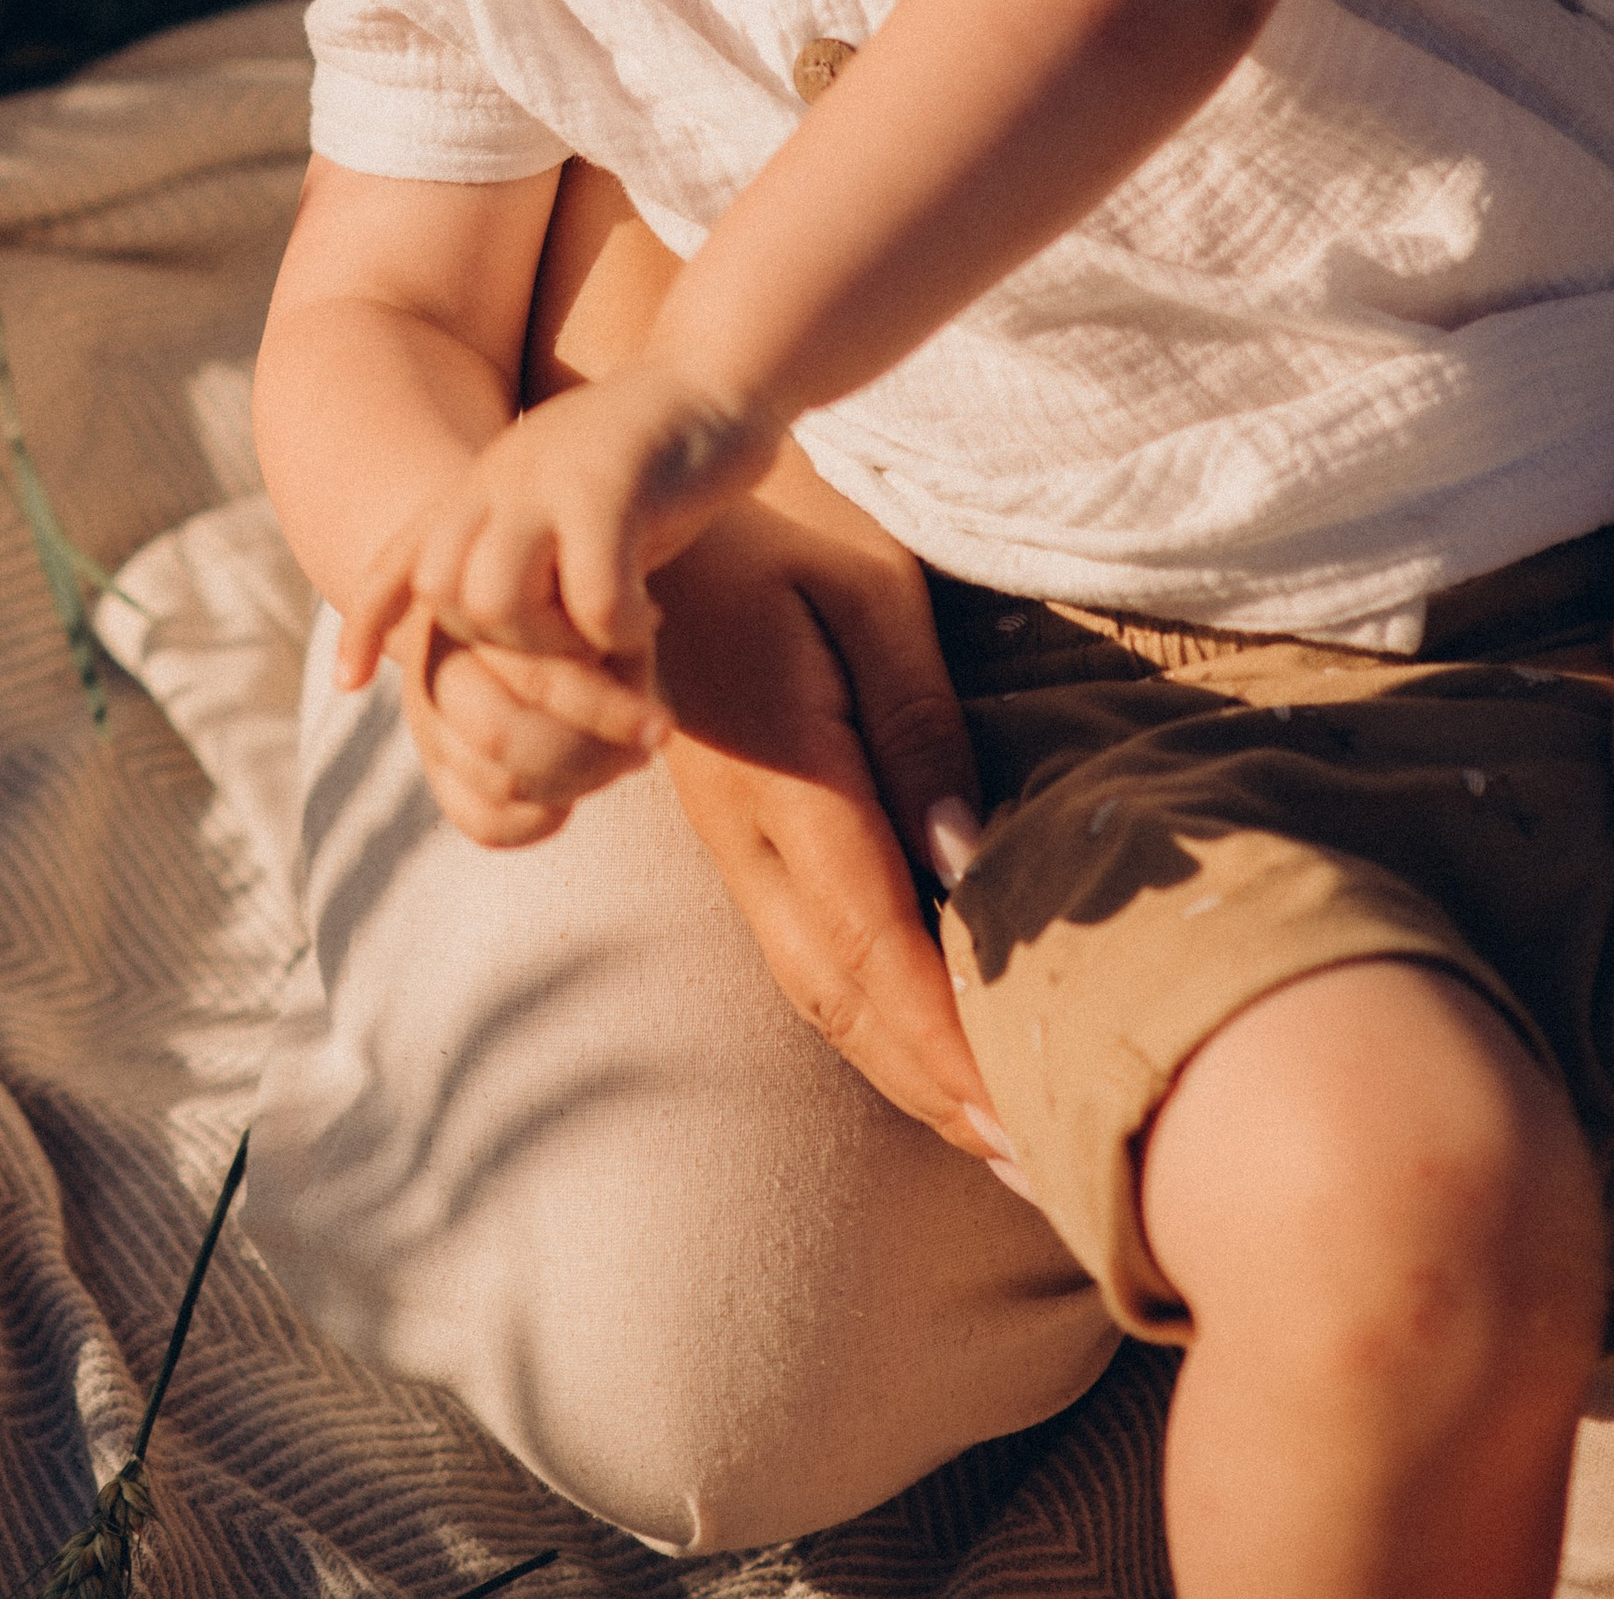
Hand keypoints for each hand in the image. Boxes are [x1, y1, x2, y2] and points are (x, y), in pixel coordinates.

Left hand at [334, 363, 768, 688]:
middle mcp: (499, 482)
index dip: (366, 620)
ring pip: (496, 602)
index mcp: (481, 489)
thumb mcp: (562, 505)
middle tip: (575, 655)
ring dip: (557, 648)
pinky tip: (651, 618)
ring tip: (610, 640)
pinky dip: (619, 629)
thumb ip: (524, 558)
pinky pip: (589, 597)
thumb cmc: (644, 464)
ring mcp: (548, 482)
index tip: (347, 680)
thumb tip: (500, 641)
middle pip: (446, 597)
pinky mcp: (608, 488)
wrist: (714, 383)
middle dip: (504, 652)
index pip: (398, 559)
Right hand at [399, 605, 667, 849]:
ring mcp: (428, 719)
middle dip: (588, 757)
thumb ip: (608, 627)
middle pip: (502, 736)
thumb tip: (646, 650)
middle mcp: (437, 661)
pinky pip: (485, 824)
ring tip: (620, 762)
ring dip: (573, 786)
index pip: (537, 679)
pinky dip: (539, 821)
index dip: (608, 711)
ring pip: (497, 784)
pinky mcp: (438, 770)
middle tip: (641, 752)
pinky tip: (575, 792)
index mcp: (476, 608)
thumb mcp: (595, 602)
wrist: (532, 614)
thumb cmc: (580, 604)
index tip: (663, 728)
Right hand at [653, 452, 1008, 1166]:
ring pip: (813, 989)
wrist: (649, 520)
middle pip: (840, 996)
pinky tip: (919, 1043)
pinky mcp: (732, 837)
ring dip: (900, 1067)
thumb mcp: (870, 598)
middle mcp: (743, 834)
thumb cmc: (784, 534)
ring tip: (991, 1132)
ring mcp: (727, 841)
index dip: (943, 1042)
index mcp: (782, 779)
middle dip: (933, 1086)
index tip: (1017, 1117)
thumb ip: (920, 726)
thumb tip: (963, 861)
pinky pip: (800, 953)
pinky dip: (864, 1018)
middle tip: (1031, 1160)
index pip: (872, 946)